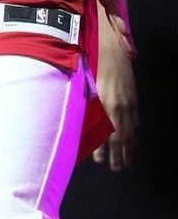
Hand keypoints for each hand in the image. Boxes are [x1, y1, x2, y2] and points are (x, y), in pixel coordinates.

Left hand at [59, 0, 135, 59]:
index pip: (112, 5)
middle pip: (119, 13)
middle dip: (125, 34)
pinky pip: (114, 10)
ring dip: (124, 32)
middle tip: (132, 53)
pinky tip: (121, 33)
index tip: (125, 34)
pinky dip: (119, 23)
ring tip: (131, 50)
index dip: (118, 20)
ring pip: (118, 13)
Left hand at [92, 48, 139, 171]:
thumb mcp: (86, 86)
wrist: (112, 50)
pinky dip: (134, 135)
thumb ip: (86, 106)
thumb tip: (82, 126)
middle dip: (118, 155)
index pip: (104, 132)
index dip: (102, 148)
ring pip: (129, 131)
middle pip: (119, 136)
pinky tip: (132, 143)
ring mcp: (128, 103)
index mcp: (103, 103)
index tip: (99, 161)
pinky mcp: (134, 99)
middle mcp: (118, 105)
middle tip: (115, 169)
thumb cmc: (92, 66)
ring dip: (128, 149)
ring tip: (125, 162)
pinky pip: (135, 121)